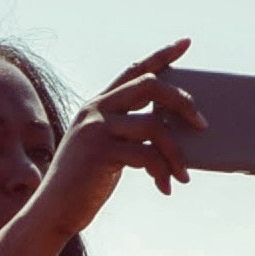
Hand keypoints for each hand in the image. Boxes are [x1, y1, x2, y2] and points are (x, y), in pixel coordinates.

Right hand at [37, 38, 201, 235]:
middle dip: (182, 101)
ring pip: (154, 125)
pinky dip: (162, 171)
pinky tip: (165, 187)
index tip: (185, 43)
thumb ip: (126, 134)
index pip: (134, 70)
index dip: (162, 55)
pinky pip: (146, 155)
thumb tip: (168, 131)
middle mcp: (95, 110)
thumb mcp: (105, 150)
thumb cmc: (83, 184)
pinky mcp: (101, 153)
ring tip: (183, 175)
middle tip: (202, 124)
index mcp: (97, 105)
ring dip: (176, 153)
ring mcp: (96, 130)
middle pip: (150, 86)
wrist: (52, 212)